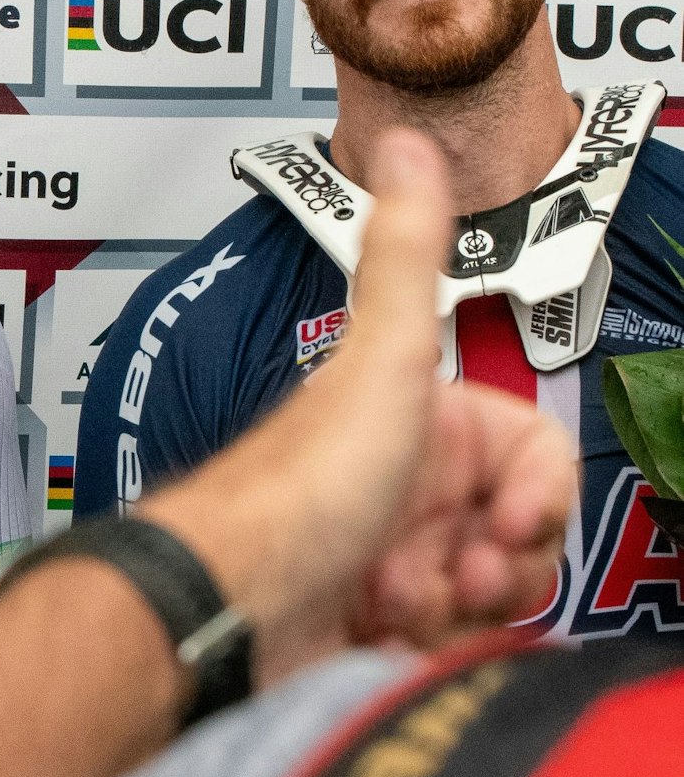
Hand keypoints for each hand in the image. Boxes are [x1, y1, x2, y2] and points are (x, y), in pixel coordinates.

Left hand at [142, 129, 574, 683]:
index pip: (533, 456)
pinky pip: (446, 630)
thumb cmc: (299, 490)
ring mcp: (389, 542)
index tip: (509, 516)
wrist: (237, 599)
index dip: (538, 493)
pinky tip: (381, 618)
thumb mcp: (378, 360)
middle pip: (521, 527)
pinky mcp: (375, 609)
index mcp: (415, 414)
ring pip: (490, 583)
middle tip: (460, 564)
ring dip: (462, 595)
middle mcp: (401, 474)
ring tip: (404, 589)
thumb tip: (404, 145)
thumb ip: (404, 257)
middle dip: (503, 555)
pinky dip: (425, 630)